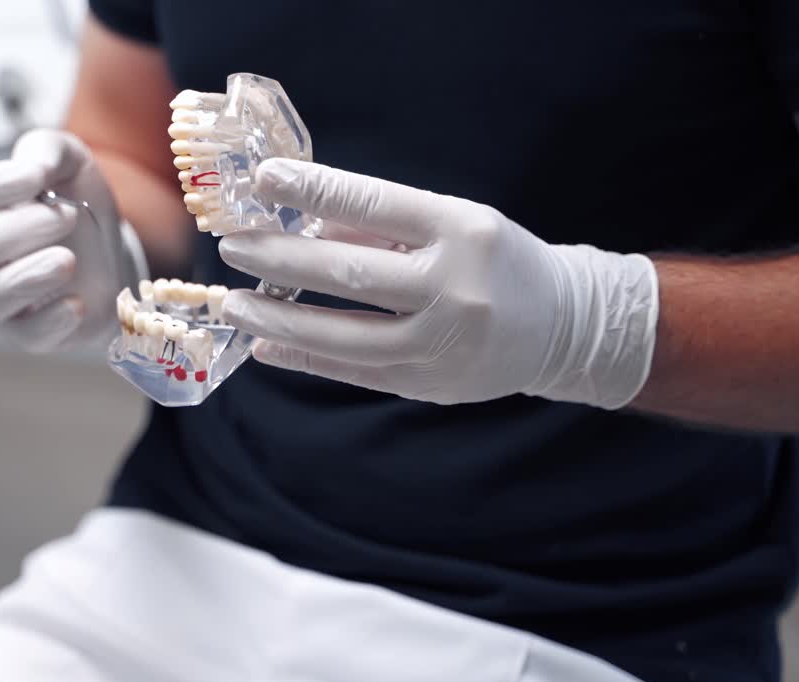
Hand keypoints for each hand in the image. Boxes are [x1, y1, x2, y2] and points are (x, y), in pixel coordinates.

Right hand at [0, 129, 144, 352]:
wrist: (110, 252)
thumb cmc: (73, 201)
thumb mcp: (68, 162)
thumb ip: (47, 149)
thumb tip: (34, 166)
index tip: (36, 177)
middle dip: (18, 231)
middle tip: (68, 216)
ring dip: (31, 276)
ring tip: (69, 259)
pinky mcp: (25, 332)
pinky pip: (27, 334)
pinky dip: (52, 319)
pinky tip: (77, 302)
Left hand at [219, 159, 658, 408]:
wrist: (565, 325)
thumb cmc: (495, 260)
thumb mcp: (452, 223)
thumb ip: (382, 227)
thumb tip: (305, 227)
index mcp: (464, 231)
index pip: (375, 205)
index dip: (315, 190)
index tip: (264, 180)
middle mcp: (455, 288)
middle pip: (350, 274)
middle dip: (281, 260)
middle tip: (233, 247)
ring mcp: (442, 343)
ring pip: (345, 336)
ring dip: (280, 320)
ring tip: (235, 305)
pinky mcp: (429, 384)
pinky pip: (355, 373)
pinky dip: (305, 360)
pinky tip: (267, 347)